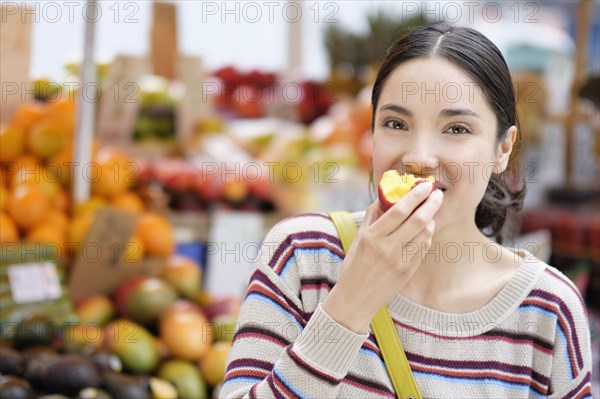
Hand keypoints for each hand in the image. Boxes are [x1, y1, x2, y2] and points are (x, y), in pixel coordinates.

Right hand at [322, 182, 442, 332]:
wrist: (356, 297)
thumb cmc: (355, 264)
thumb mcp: (359, 238)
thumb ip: (372, 216)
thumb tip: (387, 194)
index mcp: (372, 236)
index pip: (399, 211)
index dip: (415, 196)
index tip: (424, 186)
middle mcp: (386, 248)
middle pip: (417, 220)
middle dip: (431, 204)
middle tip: (437, 194)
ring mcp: (399, 261)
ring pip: (425, 234)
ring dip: (431, 220)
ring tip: (430, 213)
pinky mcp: (408, 271)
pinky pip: (423, 248)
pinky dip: (427, 236)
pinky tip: (425, 231)